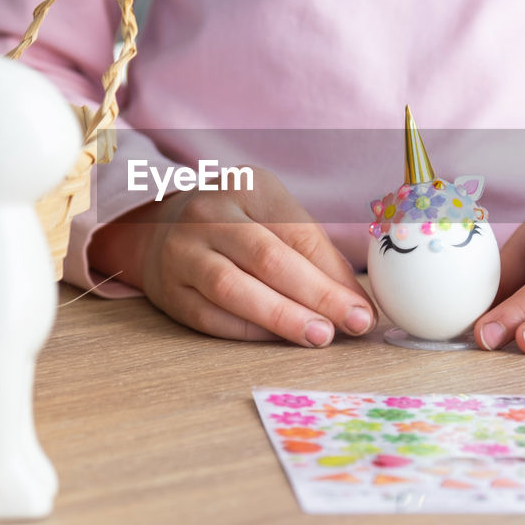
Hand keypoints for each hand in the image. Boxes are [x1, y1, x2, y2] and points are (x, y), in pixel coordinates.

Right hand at [89, 166, 374, 346]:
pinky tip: (277, 339)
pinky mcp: (168, 290)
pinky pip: (211, 316)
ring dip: (282, 317)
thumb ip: (314, 254)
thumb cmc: (237, 226)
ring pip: (233, 288)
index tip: (364, 308)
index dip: (335, 274)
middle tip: (351, 324)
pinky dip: (249, 330)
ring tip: (319, 336)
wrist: (160, 229)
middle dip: (317, 296)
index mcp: (247, 186)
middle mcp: (209, 214)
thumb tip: (357, 303)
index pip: (299, 233)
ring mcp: (182, 251)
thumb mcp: (274, 217)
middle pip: (268, 259)